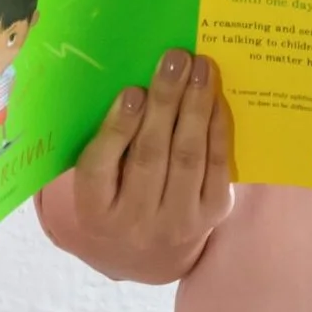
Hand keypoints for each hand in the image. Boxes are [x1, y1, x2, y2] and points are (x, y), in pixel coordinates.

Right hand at [61, 48, 232, 283]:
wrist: (147, 252)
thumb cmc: (115, 196)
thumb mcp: (97, 179)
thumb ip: (105, 142)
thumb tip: (135, 87)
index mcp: (94, 211)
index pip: (100, 168)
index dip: (118, 128)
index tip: (133, 91)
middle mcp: (134, 223)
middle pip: (150, 156)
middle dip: (166, 102)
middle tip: (175, 59)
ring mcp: (177, 223)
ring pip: (187, 158)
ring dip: (195, 107)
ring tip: (200, 69)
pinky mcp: (211, 216)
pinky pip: (217, 168)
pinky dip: (217, 129)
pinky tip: (215, 98)